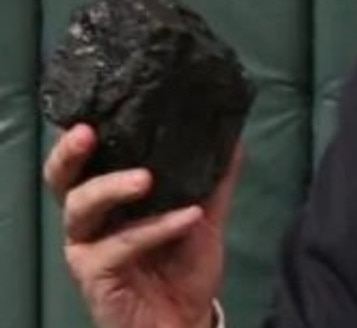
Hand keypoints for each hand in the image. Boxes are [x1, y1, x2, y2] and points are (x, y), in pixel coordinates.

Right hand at [44, 124, 242, 327]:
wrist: (187, 318)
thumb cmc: (183, 265)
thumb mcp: (204, 215)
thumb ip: (215, 178)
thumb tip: (234, 134)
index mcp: (108, 198)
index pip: (86, 161)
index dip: (80, 136)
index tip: (93, 109)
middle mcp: (89, 219)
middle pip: (62, 180)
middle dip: (70, 154)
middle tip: (89, 133)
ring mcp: (87, 248)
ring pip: (81, 208)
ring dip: (112, 187)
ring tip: (147, 178)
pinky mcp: (95, 275)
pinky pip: (119, 246)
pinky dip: (156, 228)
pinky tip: (189, 217)